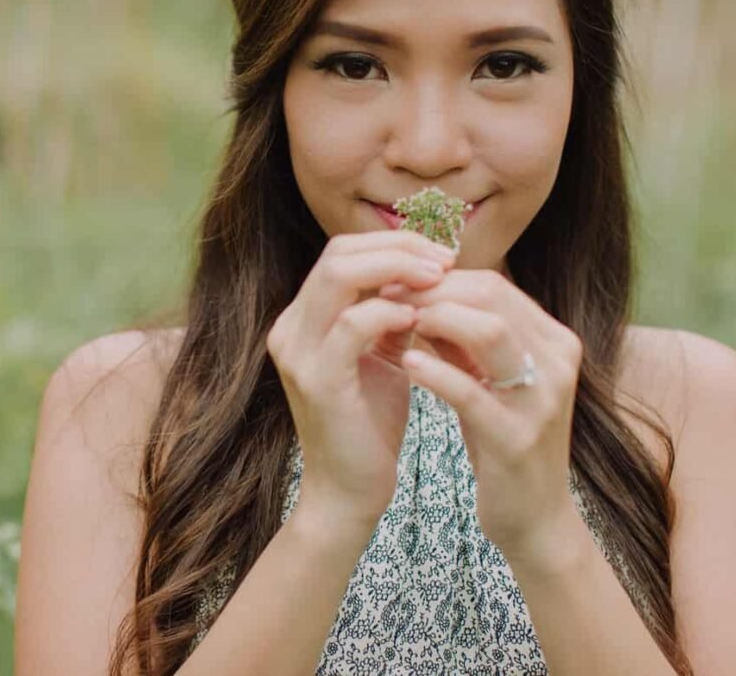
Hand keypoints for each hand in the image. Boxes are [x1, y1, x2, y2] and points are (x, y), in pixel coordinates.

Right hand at [267, 230, 455, 530]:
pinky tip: (421, 319)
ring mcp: (298, 352)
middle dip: (398, 247)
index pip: (341, 252)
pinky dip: (390, 312)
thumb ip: (391, 313)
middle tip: (445, 260)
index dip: (392, 243)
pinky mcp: (317, 379)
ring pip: (340, 276)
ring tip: (439, 279)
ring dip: (396, 269)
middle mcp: (290, 328)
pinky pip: (353, 324)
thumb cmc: (369, 425)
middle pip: (337, 253)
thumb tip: (428, 271)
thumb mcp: (381, 356)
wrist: (349, 492)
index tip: (440, 255)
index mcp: (302, 319)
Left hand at [378, 269, 584, 562]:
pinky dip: (436, 372)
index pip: (493, 285)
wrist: (535, 518)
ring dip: (436, 319)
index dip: (440, 278)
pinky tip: (406, 365)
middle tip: (387, 297)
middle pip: (492, 296)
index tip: (396, 284)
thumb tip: (415, 293)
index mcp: (553, 341)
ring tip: (398, 324)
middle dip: (432, 291)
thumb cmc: (503, 440)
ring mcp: (541, 399)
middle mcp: (556, 362)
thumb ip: (461, 338)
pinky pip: (471, 392)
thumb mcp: (488, 379)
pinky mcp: (517, 438)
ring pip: (490, 331)